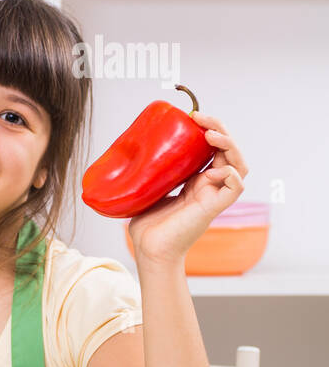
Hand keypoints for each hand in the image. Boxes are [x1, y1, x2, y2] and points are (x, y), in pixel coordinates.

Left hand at [127, 112, 247, 266]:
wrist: (149, 251)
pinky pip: (234, 189)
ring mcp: (212, 196)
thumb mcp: (147, 191)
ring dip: (229, 146)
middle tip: (200, 117)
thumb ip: (148, 174)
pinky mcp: (213, 209)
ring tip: (211, 134)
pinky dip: (233, 176)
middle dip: (219, 130)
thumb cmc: (147, 226)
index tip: (191, 116)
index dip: (207, 130)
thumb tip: (129, 152)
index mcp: (195, 180)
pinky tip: (221, 169)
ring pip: (238, 166)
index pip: (211, 150)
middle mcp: (208, 185)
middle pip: (227, 151)